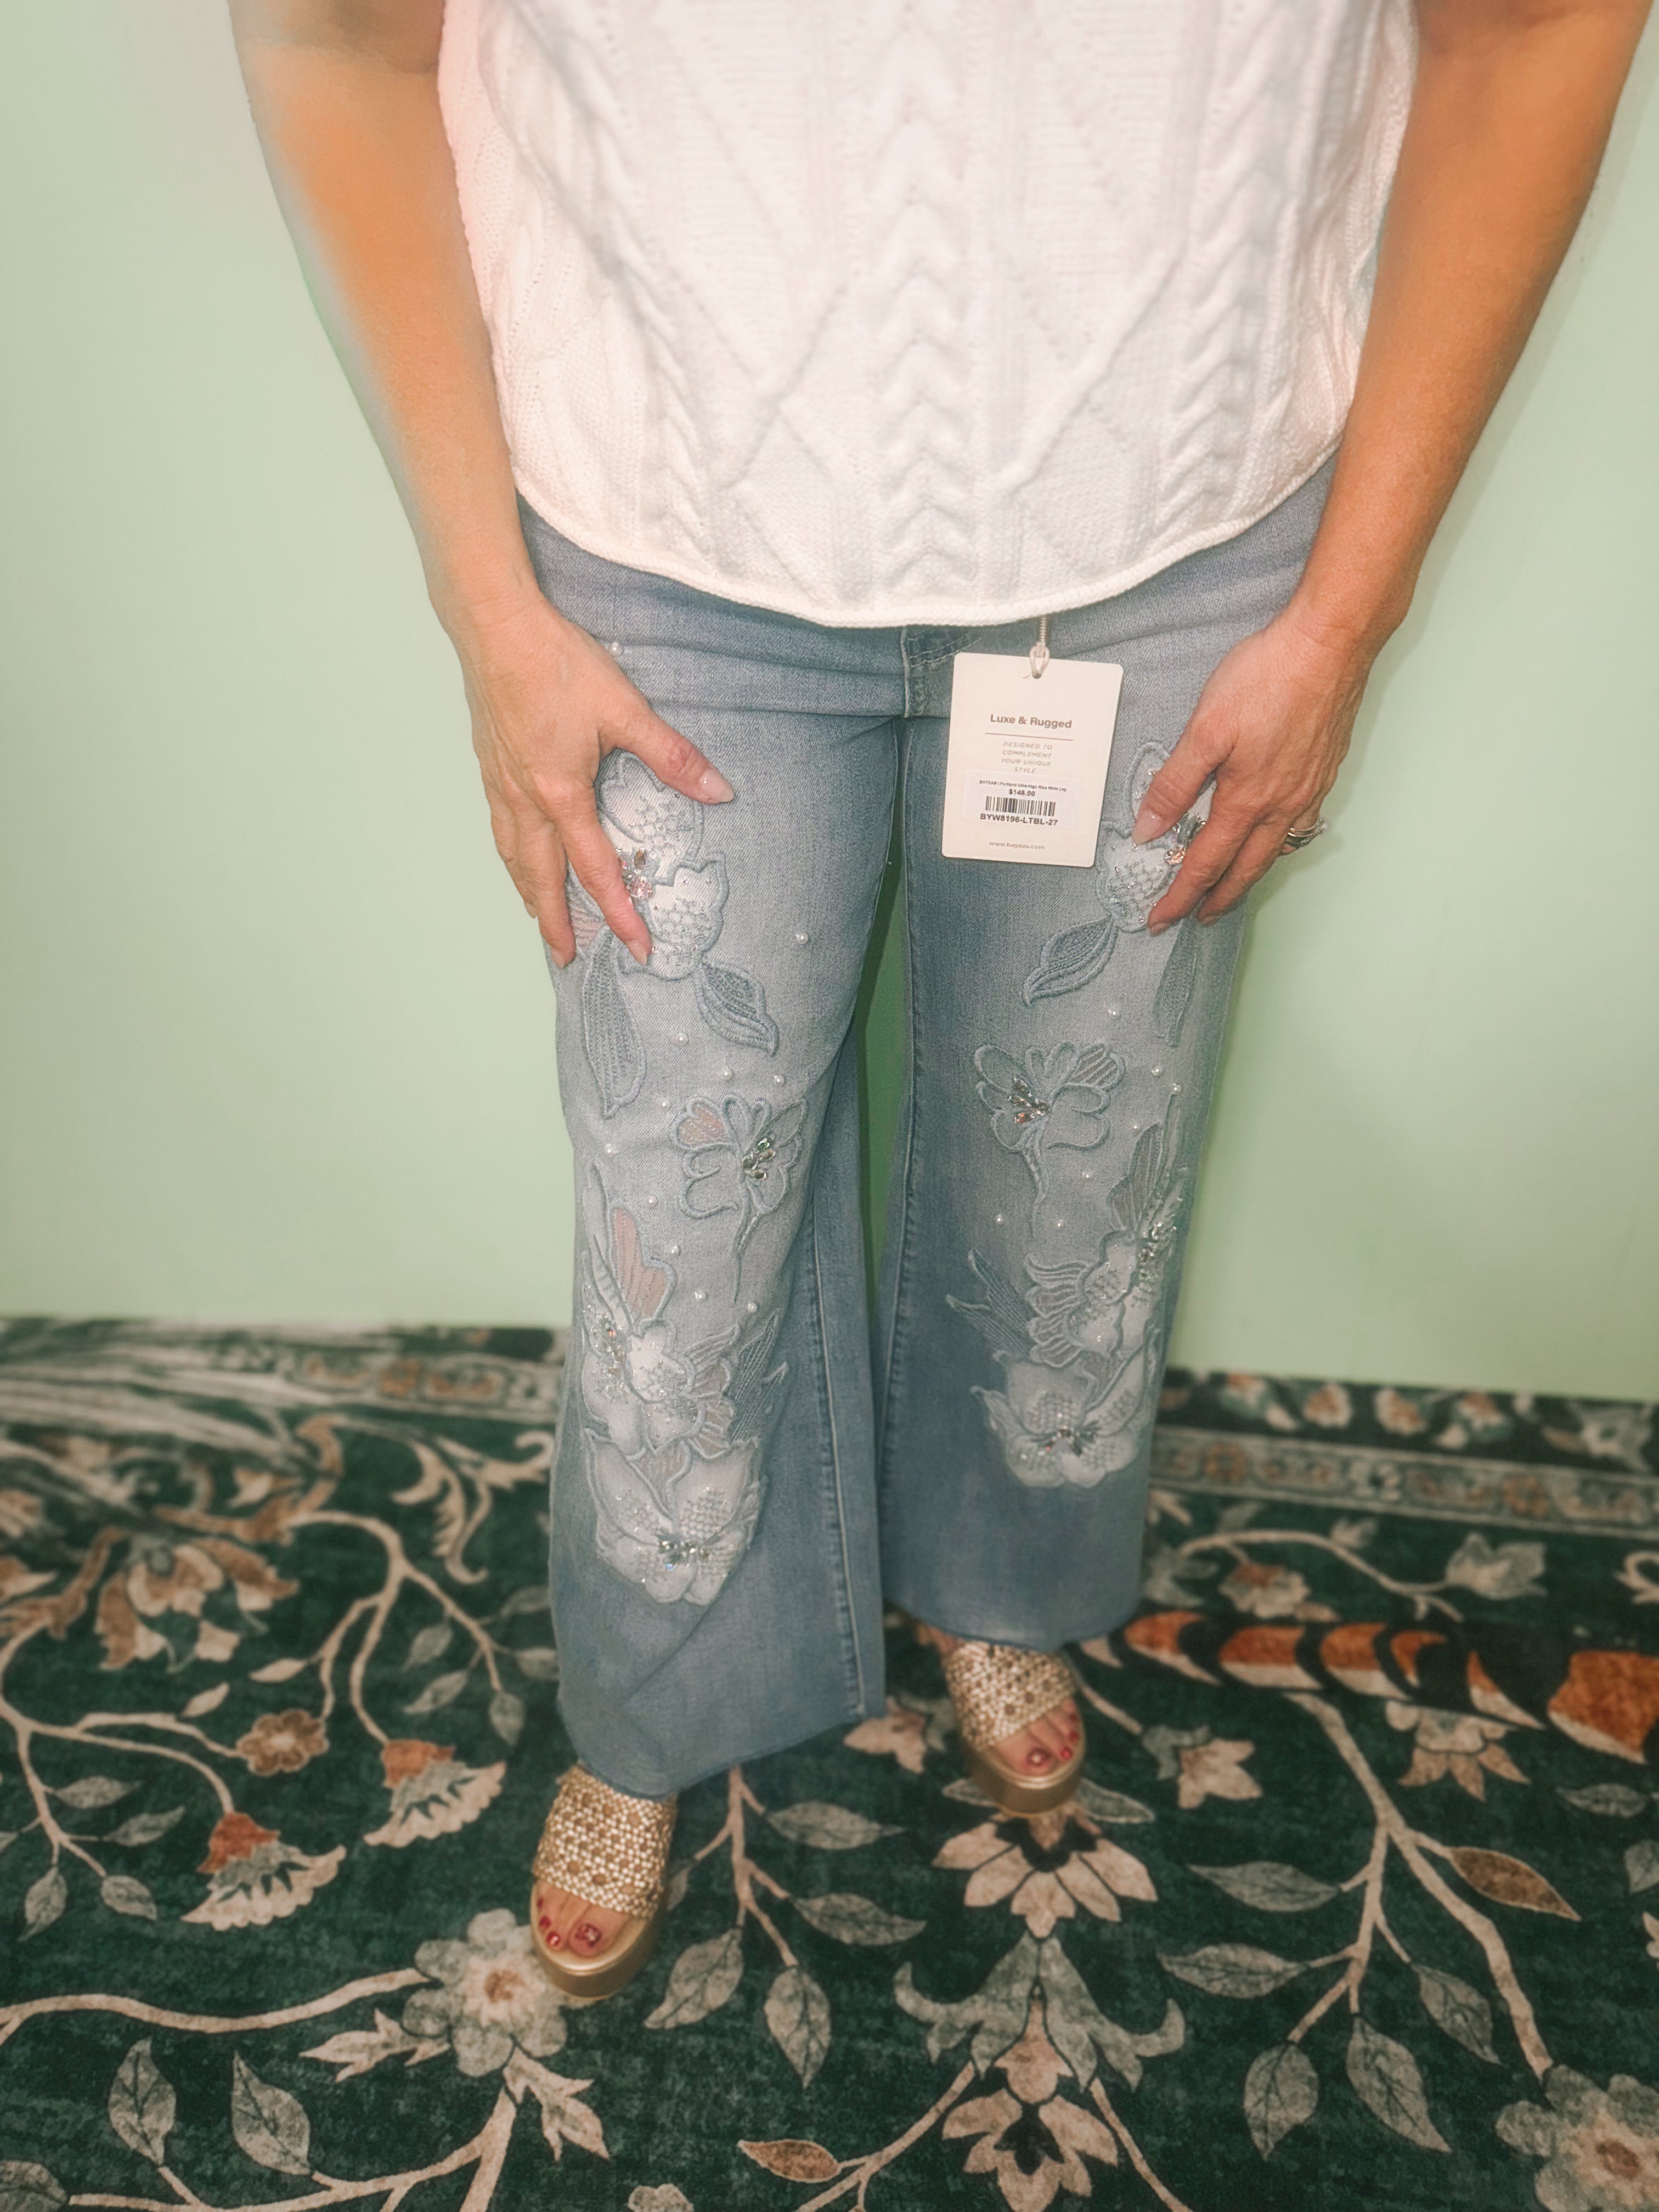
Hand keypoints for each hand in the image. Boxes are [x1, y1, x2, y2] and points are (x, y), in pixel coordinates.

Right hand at [452, 591, 732, 966]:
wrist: (496, 626)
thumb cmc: (557, 663)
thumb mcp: (625, 709)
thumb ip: (672, 756)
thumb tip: (719, 790)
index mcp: (561, 793)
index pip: (595, 870)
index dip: (619, 913)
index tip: (637, 947)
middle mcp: (525, 797)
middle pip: (540, 877)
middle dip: (555, 922)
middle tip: (566, 956)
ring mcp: (500, 782)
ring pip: (512, 854)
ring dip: (528, 891)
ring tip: (538, 917)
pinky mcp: (489, 762)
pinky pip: (499, 826)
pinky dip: (509, 854)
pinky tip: (515, 852)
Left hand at [1132, 603, 1371, 929]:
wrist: (1331, 644)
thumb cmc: (1266, 677)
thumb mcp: (1205, 728)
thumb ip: (1175, 783)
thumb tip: (1148, 830)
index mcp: (1247, 799)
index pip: (1205, 863)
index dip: (1180, 896)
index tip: (1159, 920)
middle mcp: (1282, 805)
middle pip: (1245, 869)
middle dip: (1217, 899)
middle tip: (1196, 919)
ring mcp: (1308, 790)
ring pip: (1275, 851)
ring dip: (1249, 876)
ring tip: (1231, 889)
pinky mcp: (1324, 771)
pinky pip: (1298, 827)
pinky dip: (1279, 846)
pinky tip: (1273, 840)